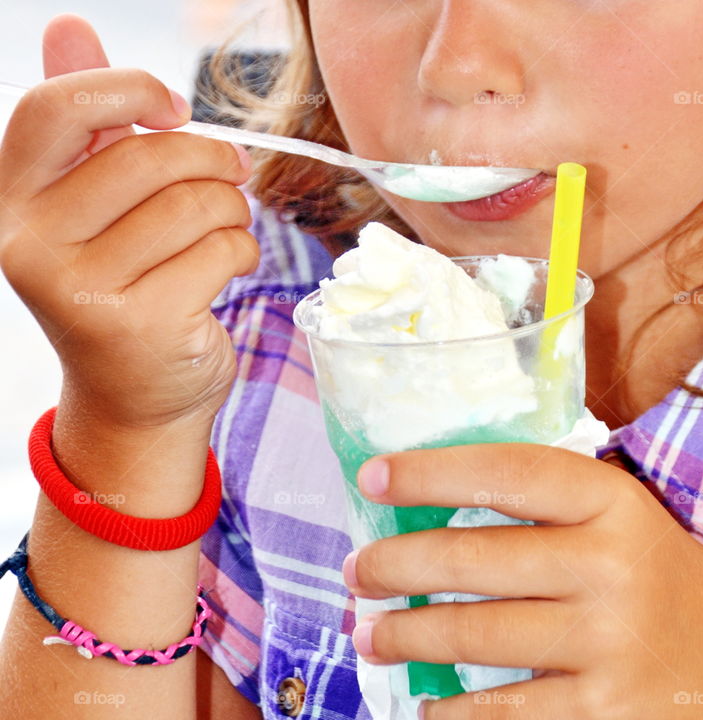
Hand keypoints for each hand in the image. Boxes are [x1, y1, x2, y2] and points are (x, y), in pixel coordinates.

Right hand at [0, 15, 256, 432]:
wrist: (134, 396)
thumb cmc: (122, 285)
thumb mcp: (92, 203)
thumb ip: (84, 120)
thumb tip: (66, 26)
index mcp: (13, 199)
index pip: (55, 108)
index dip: (128, 90)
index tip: (174, 109)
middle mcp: (31, 243)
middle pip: (150, 157)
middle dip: (212, 162)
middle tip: (231, 177)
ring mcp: (82, 289)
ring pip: (196, 204)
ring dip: (233, 211)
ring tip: (227, 227)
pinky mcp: (141, 324)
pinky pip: (222, 250)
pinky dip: (242, 251)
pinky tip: (227, 268)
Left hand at [342, 443, 702, 718]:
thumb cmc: (665, 587)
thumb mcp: (623, 525)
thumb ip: (548, 511)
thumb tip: (431, 510)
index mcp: (615, 503)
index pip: (507, 472)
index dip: (430, 472)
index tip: (373, 475)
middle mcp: (611, 566)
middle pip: (473, 558)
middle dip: (396, 564)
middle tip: (357, 571)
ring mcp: (606, 643)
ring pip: (473, 635)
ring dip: (405, 635)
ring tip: (368, 632)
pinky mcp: (600, 712)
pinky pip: (501, 711)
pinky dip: (451, 709)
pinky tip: (424, 700)